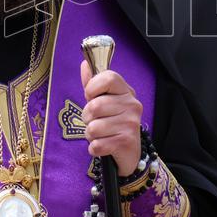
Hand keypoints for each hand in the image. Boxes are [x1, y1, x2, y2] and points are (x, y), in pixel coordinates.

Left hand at [80, 60, 142, 175]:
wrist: (130, 153)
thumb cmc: (113, 122)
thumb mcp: (104, 100)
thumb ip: (93, 84)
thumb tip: (85, 64)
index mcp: (126, 91)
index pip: (108, 77)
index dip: (93, 87)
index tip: (91, 96)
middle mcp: (132, 105)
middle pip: (95, 106)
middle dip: (87, 117)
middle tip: (95, 121)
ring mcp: (131, 124)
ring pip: (93, 128)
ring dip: (90, 134)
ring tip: (100, 134)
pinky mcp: (126, 143)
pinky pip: (96, 145)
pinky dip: (95, 148)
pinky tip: (104, 146)